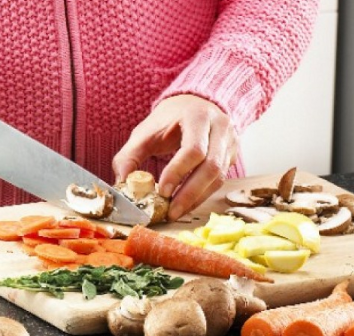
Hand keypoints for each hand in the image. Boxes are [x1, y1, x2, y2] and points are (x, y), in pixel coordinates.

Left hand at [113, 94, 238, 221]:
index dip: (178, 172)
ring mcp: (230, 141)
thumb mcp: (144, 132)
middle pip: (211, 166)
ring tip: (176, 212)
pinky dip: (202, 195)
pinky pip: (220, 180)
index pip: (194, 149)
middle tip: (171, 211)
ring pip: (219, 177)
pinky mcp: (231, 156)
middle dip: (190, 193)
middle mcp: (220, 127)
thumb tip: (122, 182)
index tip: (162, 192)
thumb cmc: (167, 120)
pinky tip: (186, 204)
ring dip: (197, 198)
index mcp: (198, 115)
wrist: (193, 105)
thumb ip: (130, 155)